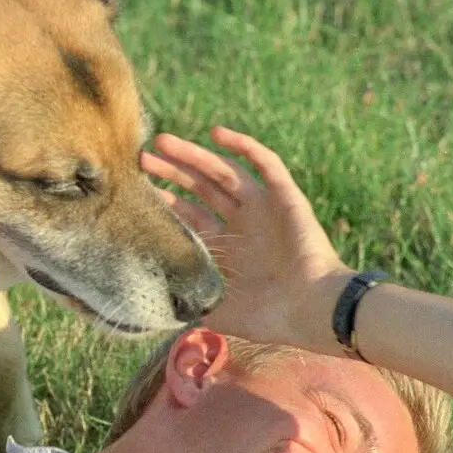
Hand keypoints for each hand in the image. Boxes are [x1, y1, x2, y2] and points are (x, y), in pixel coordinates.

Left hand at [142, 127, 352, 349]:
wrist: (313, 311)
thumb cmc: (273, 318)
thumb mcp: (223, 314)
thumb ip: (196, 307)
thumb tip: (163, 315)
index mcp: (232, 248)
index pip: (193, 217)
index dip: (168, 203)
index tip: (139, 191)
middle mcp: (246, 224)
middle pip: (202, 190)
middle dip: (173, 173)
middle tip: (143, 157)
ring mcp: (265, 208)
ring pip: (224, 172)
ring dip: (195, 156)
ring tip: (164, 142)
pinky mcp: (286, 197)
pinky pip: (266, 163)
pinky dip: (243, 146)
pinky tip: (216, 134)